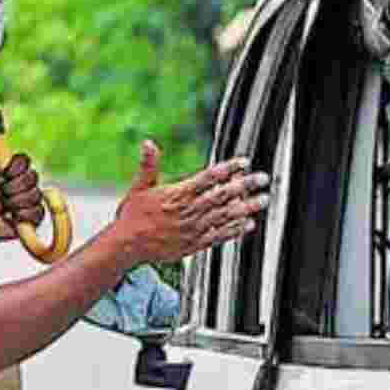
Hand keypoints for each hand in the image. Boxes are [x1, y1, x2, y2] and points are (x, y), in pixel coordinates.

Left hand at [0, 127, 44, 236]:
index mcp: (10, 170)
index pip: (25, 161)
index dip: (15, 167)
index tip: (2, 173)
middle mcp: (21, 183)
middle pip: (32, 177)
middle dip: (11, 187)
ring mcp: (29, 201)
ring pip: (34, 195)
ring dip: (13, 202)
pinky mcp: (32, 220)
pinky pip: (37, 212)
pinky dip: (21, 215)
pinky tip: (8, 217)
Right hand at [110, 141, 270, 264]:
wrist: (126, 246)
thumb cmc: (132, 216)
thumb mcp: (139, 187)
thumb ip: (148, 165)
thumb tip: (149, 143)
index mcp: (177, 194)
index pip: (208, 178)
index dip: (228, 169)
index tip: (243, 162)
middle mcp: (188, 211)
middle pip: (222, 196)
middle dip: (245, 186)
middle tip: (263, 179)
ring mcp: (193, 229)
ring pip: (225, 216)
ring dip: (247, 207)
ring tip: (263, 200)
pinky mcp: (194, 244)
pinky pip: (219, 236)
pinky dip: (235, 230)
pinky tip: (248, 224)